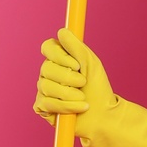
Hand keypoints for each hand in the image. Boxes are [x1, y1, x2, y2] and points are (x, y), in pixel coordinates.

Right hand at [33, 28, 146, 146]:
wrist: (103, 115)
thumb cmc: (98, 88)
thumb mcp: (91, 63)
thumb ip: (76, 47)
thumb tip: (62, 31)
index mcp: (58, 59)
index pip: (47, 47)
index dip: (60, 55)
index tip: (77, 64)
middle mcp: (48, 72)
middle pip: (46, 68)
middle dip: (68, 78)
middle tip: (83, 83)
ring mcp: (43, 89)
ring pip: (47, 86)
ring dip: (70, 94)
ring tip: (83, 98)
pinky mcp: (42, 107)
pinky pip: (47, 103)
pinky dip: (66, 106)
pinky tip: (79, 108)